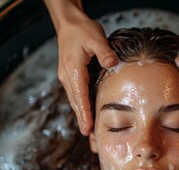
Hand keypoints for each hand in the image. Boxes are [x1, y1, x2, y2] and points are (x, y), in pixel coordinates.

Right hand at [51, 3, 117, 134]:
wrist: (68, 23)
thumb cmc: (81, 30)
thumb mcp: (95, 37)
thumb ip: (104, 51)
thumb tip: (112, 64)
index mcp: (73, 69)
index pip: (80, 96)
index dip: (84, 113)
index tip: (87, 128)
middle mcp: (67, 76)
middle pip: (75, 102)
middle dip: (82, 120)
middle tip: (89, 137)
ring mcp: (67, 76)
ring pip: (74, 100)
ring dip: (80, 115)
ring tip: (88, 131)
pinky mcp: (70, 75)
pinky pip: (75, 94)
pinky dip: (80, 106)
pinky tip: (85, 113)